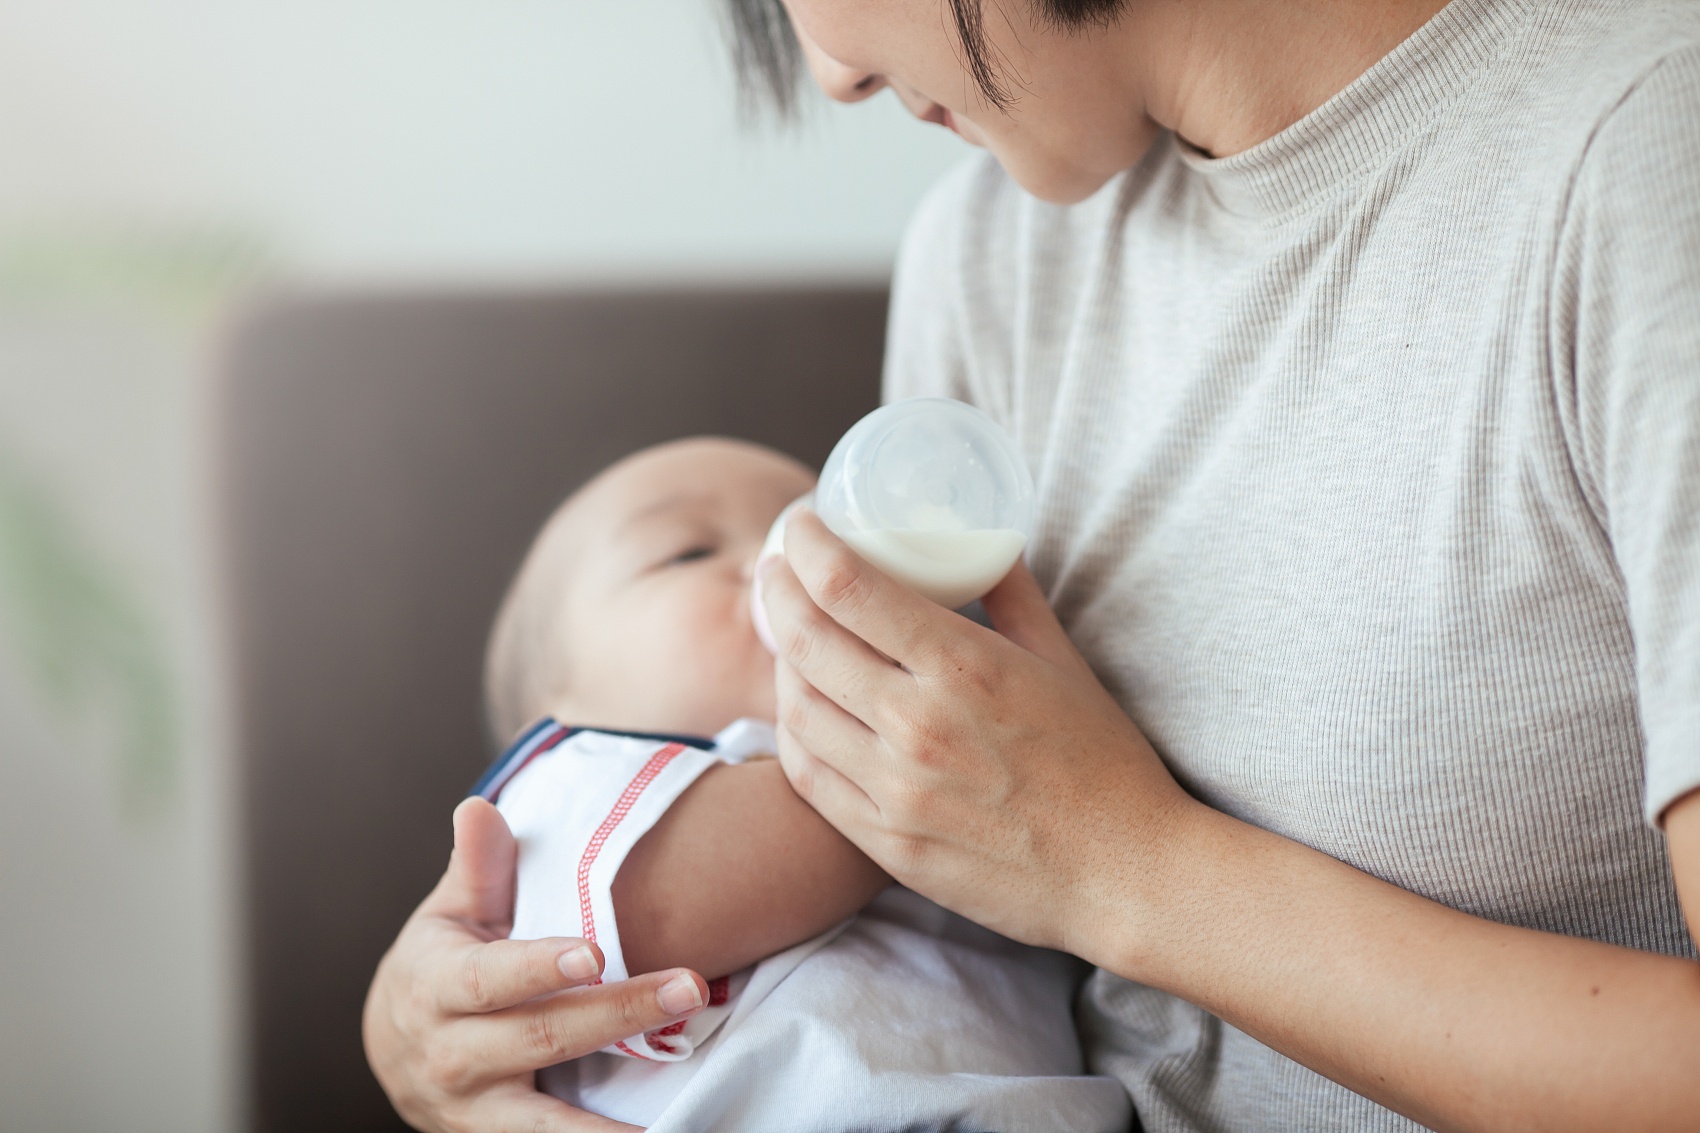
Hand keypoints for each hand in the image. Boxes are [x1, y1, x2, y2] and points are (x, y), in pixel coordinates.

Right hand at [363, 798, 709, 1132]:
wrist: (395, 1051)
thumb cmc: (440, 963)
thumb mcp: (449, 913)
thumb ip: (477, 868)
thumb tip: (478, 807)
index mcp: (437, 986)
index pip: (490, 978)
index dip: (539, 967)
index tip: (594, 954)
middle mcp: (452, 1055)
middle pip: (542, 1038)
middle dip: (619, 1016)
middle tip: (690, 988)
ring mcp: (475, 1110)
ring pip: (545, 1122)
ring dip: (610, 1125)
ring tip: (675, 1121)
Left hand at [760, 509, 1195, 960]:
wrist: (1125, 874)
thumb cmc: (1103, 761)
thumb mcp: (1062, 659)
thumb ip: (1011, 593)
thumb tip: (980, 541)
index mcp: (964, 667)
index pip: (848, 587)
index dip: (806, 544)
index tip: (799, 523)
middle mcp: (918, 726)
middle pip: (805, 640)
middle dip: (777, 589)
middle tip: (777, 569)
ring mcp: (896, 791)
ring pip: (796, 707)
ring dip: (779, 659)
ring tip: (789, 635)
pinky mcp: (887, 843)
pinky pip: (807, 775)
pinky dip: (791, 731)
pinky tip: (801, 708)